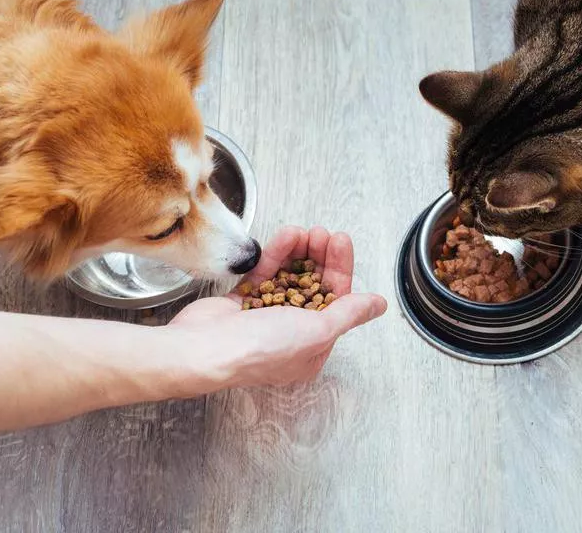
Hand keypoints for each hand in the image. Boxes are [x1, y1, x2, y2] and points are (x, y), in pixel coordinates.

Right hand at [164, 226, 386, 390]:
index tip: (340, 241)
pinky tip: (286, 235)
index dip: (339, 269)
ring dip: (299, 252)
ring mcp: (265, 317)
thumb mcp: (317, 331)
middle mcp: (290, 333)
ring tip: (304, 231)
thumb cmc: (260, 349)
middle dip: (320, 257)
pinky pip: (265, 274)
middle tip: (322, 233)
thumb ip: (348, 313)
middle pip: (313, 286)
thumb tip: (378, 305)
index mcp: (312, 348)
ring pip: (289, 277)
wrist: (203, 349)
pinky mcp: (242, 302)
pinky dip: (276, 255)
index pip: (335, 301)